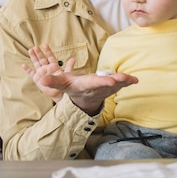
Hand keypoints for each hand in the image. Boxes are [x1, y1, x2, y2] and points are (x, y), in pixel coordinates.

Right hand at [22, 45, 137, 114]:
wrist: (84, 99)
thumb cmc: (73, 88)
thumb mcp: (62, 85)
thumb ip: (52, 82)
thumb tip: (41, 79)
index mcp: (86, 85)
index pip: (94, 83)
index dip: (102, 82)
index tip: (110, 81)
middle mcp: (98, 88)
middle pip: (108, 84)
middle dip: (115, 81)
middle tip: (123, 78)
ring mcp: (107, 88)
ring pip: (117, 84)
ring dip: (124, 81)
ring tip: (132, 79)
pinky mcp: (112, 86)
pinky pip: (121, 84)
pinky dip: (127, 82)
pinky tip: (135, 80)